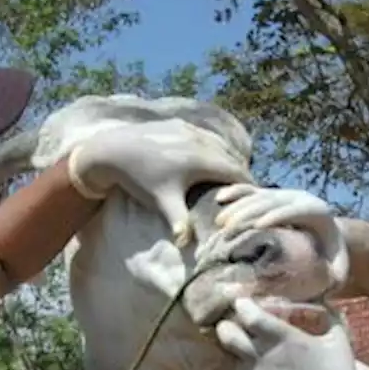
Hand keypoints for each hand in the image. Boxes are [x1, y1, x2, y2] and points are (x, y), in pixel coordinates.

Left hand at [66, 118, 251, 240]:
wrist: (111, 150)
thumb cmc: (139, 180)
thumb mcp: (162, 201)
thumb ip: (180, 221)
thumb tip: (188, 245)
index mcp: (203, 160)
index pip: (237, 173)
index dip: (249, 187)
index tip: (257, 200)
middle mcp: (201, 140)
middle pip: (232, 157)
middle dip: (241, 174)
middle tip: (249, 191)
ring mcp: (190, 130)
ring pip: (219, 145)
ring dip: (227, 159)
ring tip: (232, 177)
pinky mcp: (179, 124)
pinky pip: (205, 136)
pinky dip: (212, 148)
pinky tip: (209, 159)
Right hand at [214, 185, 348, 289]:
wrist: (328, 232)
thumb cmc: (330, 253)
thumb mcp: (339, 265)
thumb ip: (337, 275)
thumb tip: (330, 285)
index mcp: (317, 211)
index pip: (294, 210)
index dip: (276, 215)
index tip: (257, 226)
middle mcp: (299, 197)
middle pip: (271, 200)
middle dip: (249, 212)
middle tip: (229, 228)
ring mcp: (284, 194)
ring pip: (259, 195)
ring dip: (238, 206)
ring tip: (220, 223)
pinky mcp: (272, 195)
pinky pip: (252, 190)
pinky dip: (236, 192)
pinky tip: (220, 198)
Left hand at [215, 298, 367, 369]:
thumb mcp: (337, 337)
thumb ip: (326, 317)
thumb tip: (322, 304)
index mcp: (284, 337)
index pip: (251, 316)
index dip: (242, 307)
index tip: (242, 303)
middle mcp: (264, 356)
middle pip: (229, 336)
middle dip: (226, 328)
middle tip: (231, 325)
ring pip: (234, 359)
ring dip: (239, 352)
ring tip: (248, 351)